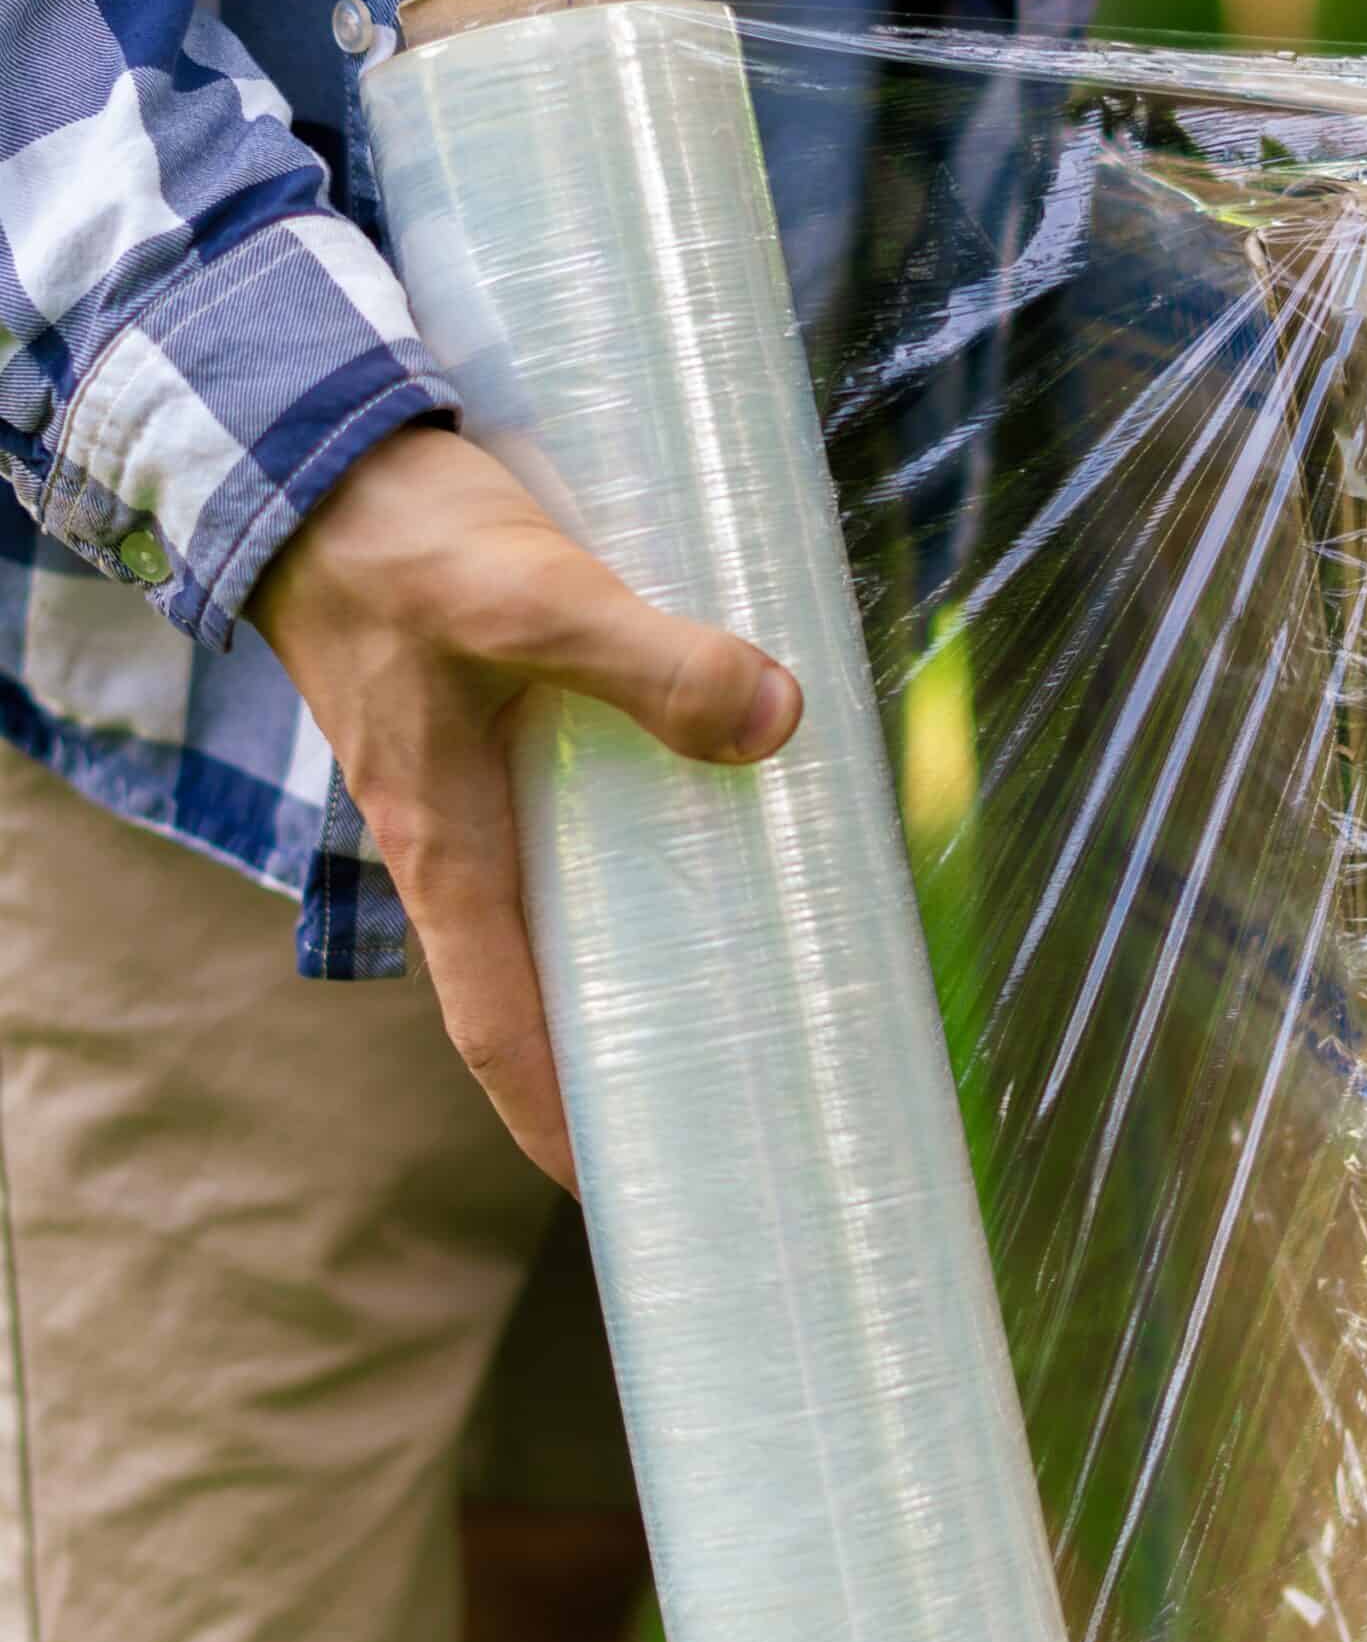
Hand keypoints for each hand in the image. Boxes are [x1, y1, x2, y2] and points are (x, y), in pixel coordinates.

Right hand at [248, 424, 802, 1186]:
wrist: (315, 447)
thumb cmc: (400, 538)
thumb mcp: (530, 596)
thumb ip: (649, 660)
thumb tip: (775, 725)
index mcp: (446, 850)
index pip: (501, 1030)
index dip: (559, 1122)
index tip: (626, 1194)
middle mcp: (462, 838)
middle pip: (553, 982)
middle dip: (631, 1050)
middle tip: (740, 1100)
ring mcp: (481, 783)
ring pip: (578, 896)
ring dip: (653, 939)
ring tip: (766, 975)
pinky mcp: (506, 721)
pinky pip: (587, 812)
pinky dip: (652, 838)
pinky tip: (735, 818)